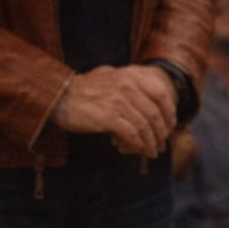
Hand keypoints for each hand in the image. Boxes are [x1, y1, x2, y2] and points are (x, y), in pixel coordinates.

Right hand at [51, 65, 176, 158]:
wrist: (58, 96)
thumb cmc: (83, 89)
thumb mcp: (110, 76)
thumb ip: (129, 83)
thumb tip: (147, 99)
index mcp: (131, 75)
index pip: (161, 93)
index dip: (169, 111)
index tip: (170, 125)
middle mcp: (128, 86)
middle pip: (155, 113)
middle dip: (161, 132)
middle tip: (161, 144)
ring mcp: (119, 101)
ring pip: (145, 125)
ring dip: (151, 142)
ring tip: (152, 152)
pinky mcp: (109, 117)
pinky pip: (132, 134)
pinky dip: (138, 144)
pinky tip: (139, 150)